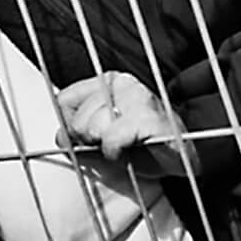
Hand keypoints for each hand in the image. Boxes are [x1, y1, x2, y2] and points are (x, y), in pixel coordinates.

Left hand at [56, 71, 194, 174]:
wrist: (180, 159)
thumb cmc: (142, 146)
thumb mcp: (103, 135)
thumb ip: (77, 129)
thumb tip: (59, 134)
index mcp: (110, 81)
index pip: (65, 100)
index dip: (69, 126)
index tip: (86, 138)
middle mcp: (124, 83)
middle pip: (78, 119)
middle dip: (89, 141)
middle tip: (110, 145)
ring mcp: (138, 98)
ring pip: (93, 128)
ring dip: (105, 148)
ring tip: (123, 148)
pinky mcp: (148, 118)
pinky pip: (112, 139)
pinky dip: (116, 153)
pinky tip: (127, 152)